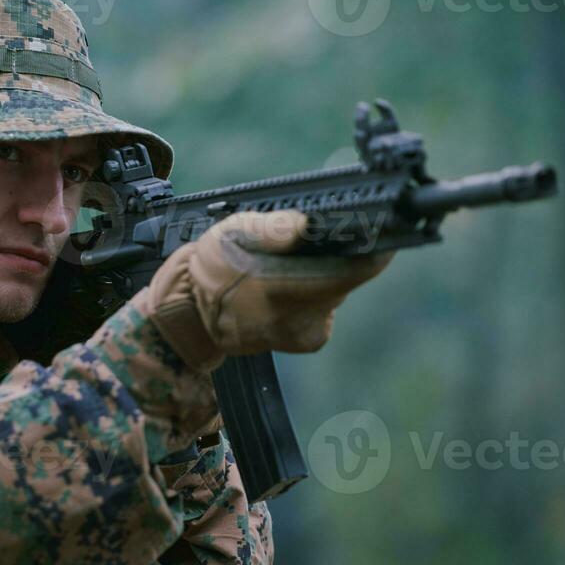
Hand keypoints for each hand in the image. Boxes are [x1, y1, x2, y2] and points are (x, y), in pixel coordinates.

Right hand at [131, 210, 392, 369]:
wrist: (188, 316)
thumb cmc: (209, 272)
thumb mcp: (231, 234)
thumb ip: (270, 228)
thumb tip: (302, 223)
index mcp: (297, 289)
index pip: (363, 266)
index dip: (375, 243)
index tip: (377, 226)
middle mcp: (310, 317)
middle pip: (348, 275)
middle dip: (337, 255)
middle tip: (313, 239)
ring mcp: (309, 333)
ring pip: (335, 291)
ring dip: (322, 274)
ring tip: (291, 262)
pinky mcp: (305, 341)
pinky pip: (323, 307)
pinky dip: (312, 292)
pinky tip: (286, 284)